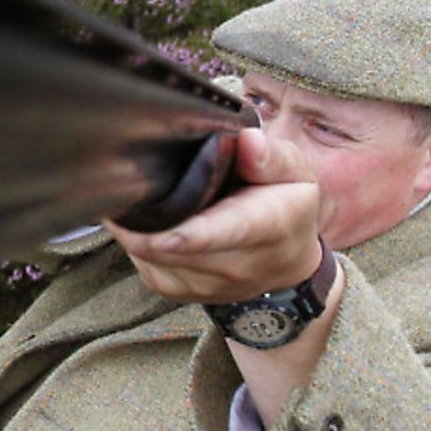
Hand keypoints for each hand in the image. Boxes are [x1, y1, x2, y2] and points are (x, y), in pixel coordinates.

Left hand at [104, 129, 323, 303]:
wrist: (285, 260)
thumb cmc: (286, 205)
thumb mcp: (294, 172)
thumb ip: (271, 157)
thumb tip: (247, 140)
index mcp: (267, 227)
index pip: (227, 232)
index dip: (193, 234)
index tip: (166, 234)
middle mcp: (235, 265)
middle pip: (172, 246)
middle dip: (146, 211)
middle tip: (136, 175)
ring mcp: (202, 284)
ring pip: (148, 253)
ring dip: (139, 224)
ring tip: (149, 194)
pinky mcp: (174, 290)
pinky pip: (141, 261)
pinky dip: (137, 237)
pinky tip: (150, 218)